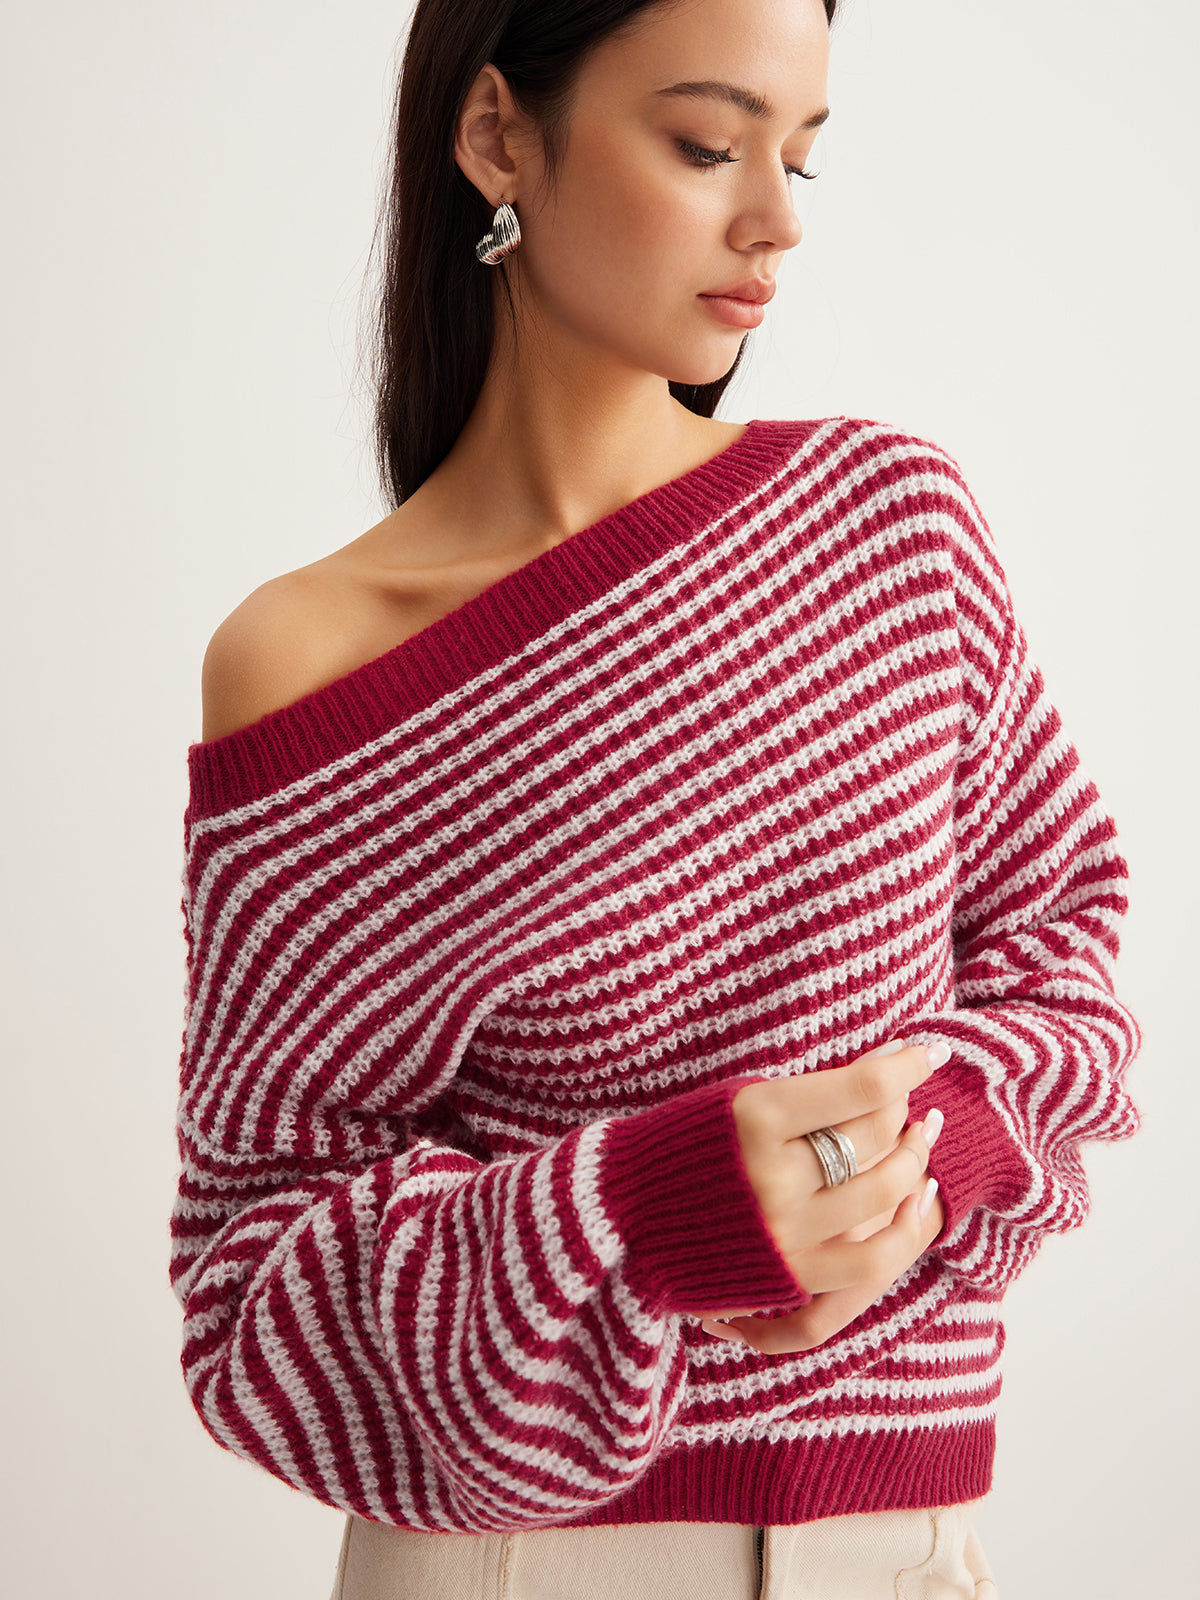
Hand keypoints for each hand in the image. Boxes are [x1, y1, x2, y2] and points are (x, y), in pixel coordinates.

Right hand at [694, 1042, 947, 1354]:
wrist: (622, 1215)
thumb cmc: (683, 1142)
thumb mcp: (737, 1098)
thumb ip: (810, 1091)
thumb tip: (890, 1064)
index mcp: (755, 1117)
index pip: (862, 1087)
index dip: (907, 1064)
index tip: (926, 1050)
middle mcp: (773, 1176)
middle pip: (877, 1137)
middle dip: (907, 1110)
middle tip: (912, 1097)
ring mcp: (784, 1232)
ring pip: (885, 1195)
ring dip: (915, 1162)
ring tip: (919, 1141)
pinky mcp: (788, 1275)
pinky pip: (873, 1260)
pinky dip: (907, 1230)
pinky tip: (916, 1201)